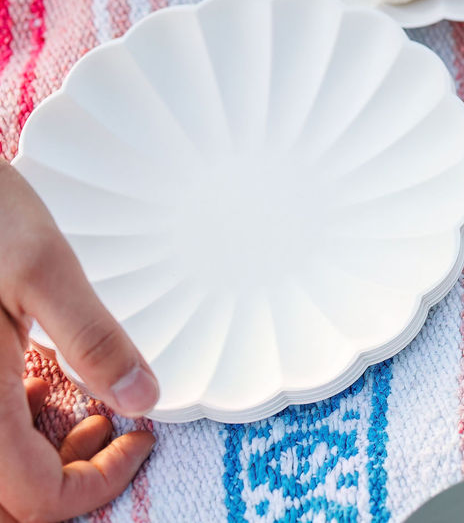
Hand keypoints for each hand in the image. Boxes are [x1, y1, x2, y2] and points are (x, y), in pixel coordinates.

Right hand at [0, 163, 154, 522]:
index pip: (34, 498)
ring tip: (80, 408)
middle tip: (110, 425)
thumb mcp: (44, 267)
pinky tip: (35, 382)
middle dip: (65, 478)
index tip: (140, 438)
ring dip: (34, 460)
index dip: (96, 484)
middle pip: (6, 499)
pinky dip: (7, 430)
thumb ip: (92, 339)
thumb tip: (145, 399)